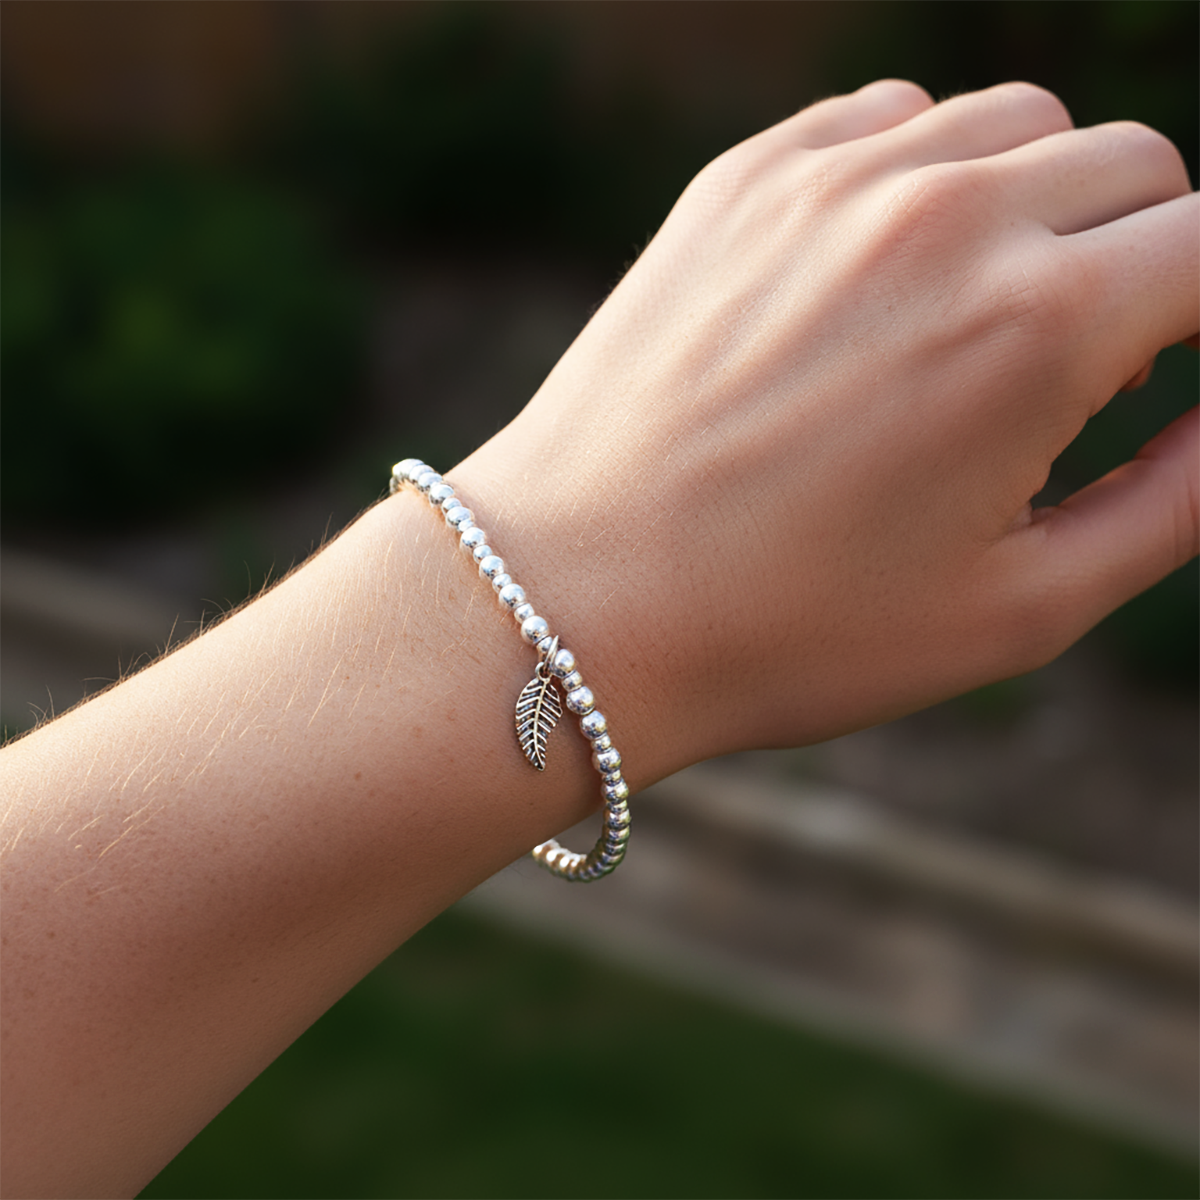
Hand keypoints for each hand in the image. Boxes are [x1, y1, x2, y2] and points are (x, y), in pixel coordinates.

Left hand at [453, 81, 1199, 773]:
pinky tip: (883, 278)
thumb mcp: (1017, 608)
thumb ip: (1175, 505)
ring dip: (1039, 203)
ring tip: (981, 320)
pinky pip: (887, 121)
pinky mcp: (740, 182)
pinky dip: (924, 176)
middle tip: (1086, 363)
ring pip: (1013, 123)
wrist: (575, 601)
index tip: (1173, 365)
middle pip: (1133, 165)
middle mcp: (942, 216)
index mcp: (1035, 325)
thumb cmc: (790, 632)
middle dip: (1146, 254)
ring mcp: (828, 181)